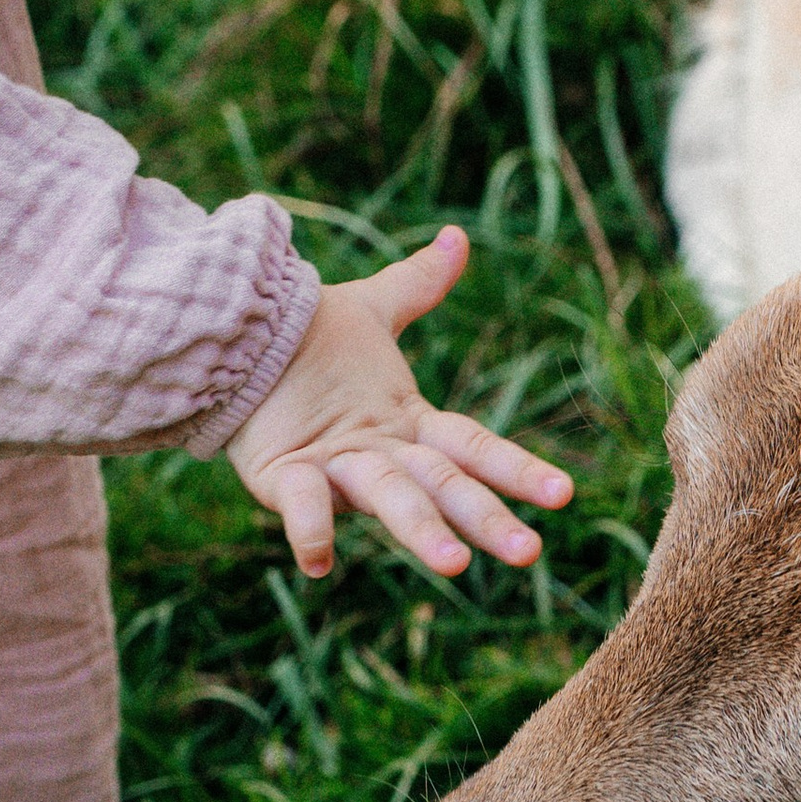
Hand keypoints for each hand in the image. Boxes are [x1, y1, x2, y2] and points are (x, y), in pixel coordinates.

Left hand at [229, 226, 572, 580]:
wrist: (235, 343)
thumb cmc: (306, 340)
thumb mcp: (372, 309)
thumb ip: (418, 283)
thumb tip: (458, 236)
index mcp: (410, 421)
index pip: (474, 448)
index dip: (517, 470)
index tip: (564, 494)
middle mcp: (382, 452)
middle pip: (444, 485)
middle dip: (486, 518)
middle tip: (528, 554)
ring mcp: (336, 469)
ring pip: (388, 498)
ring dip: (421, 530)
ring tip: (454, 564)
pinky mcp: (285, 478)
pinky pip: (304, 502)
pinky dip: (311, 528)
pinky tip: (318, 562)